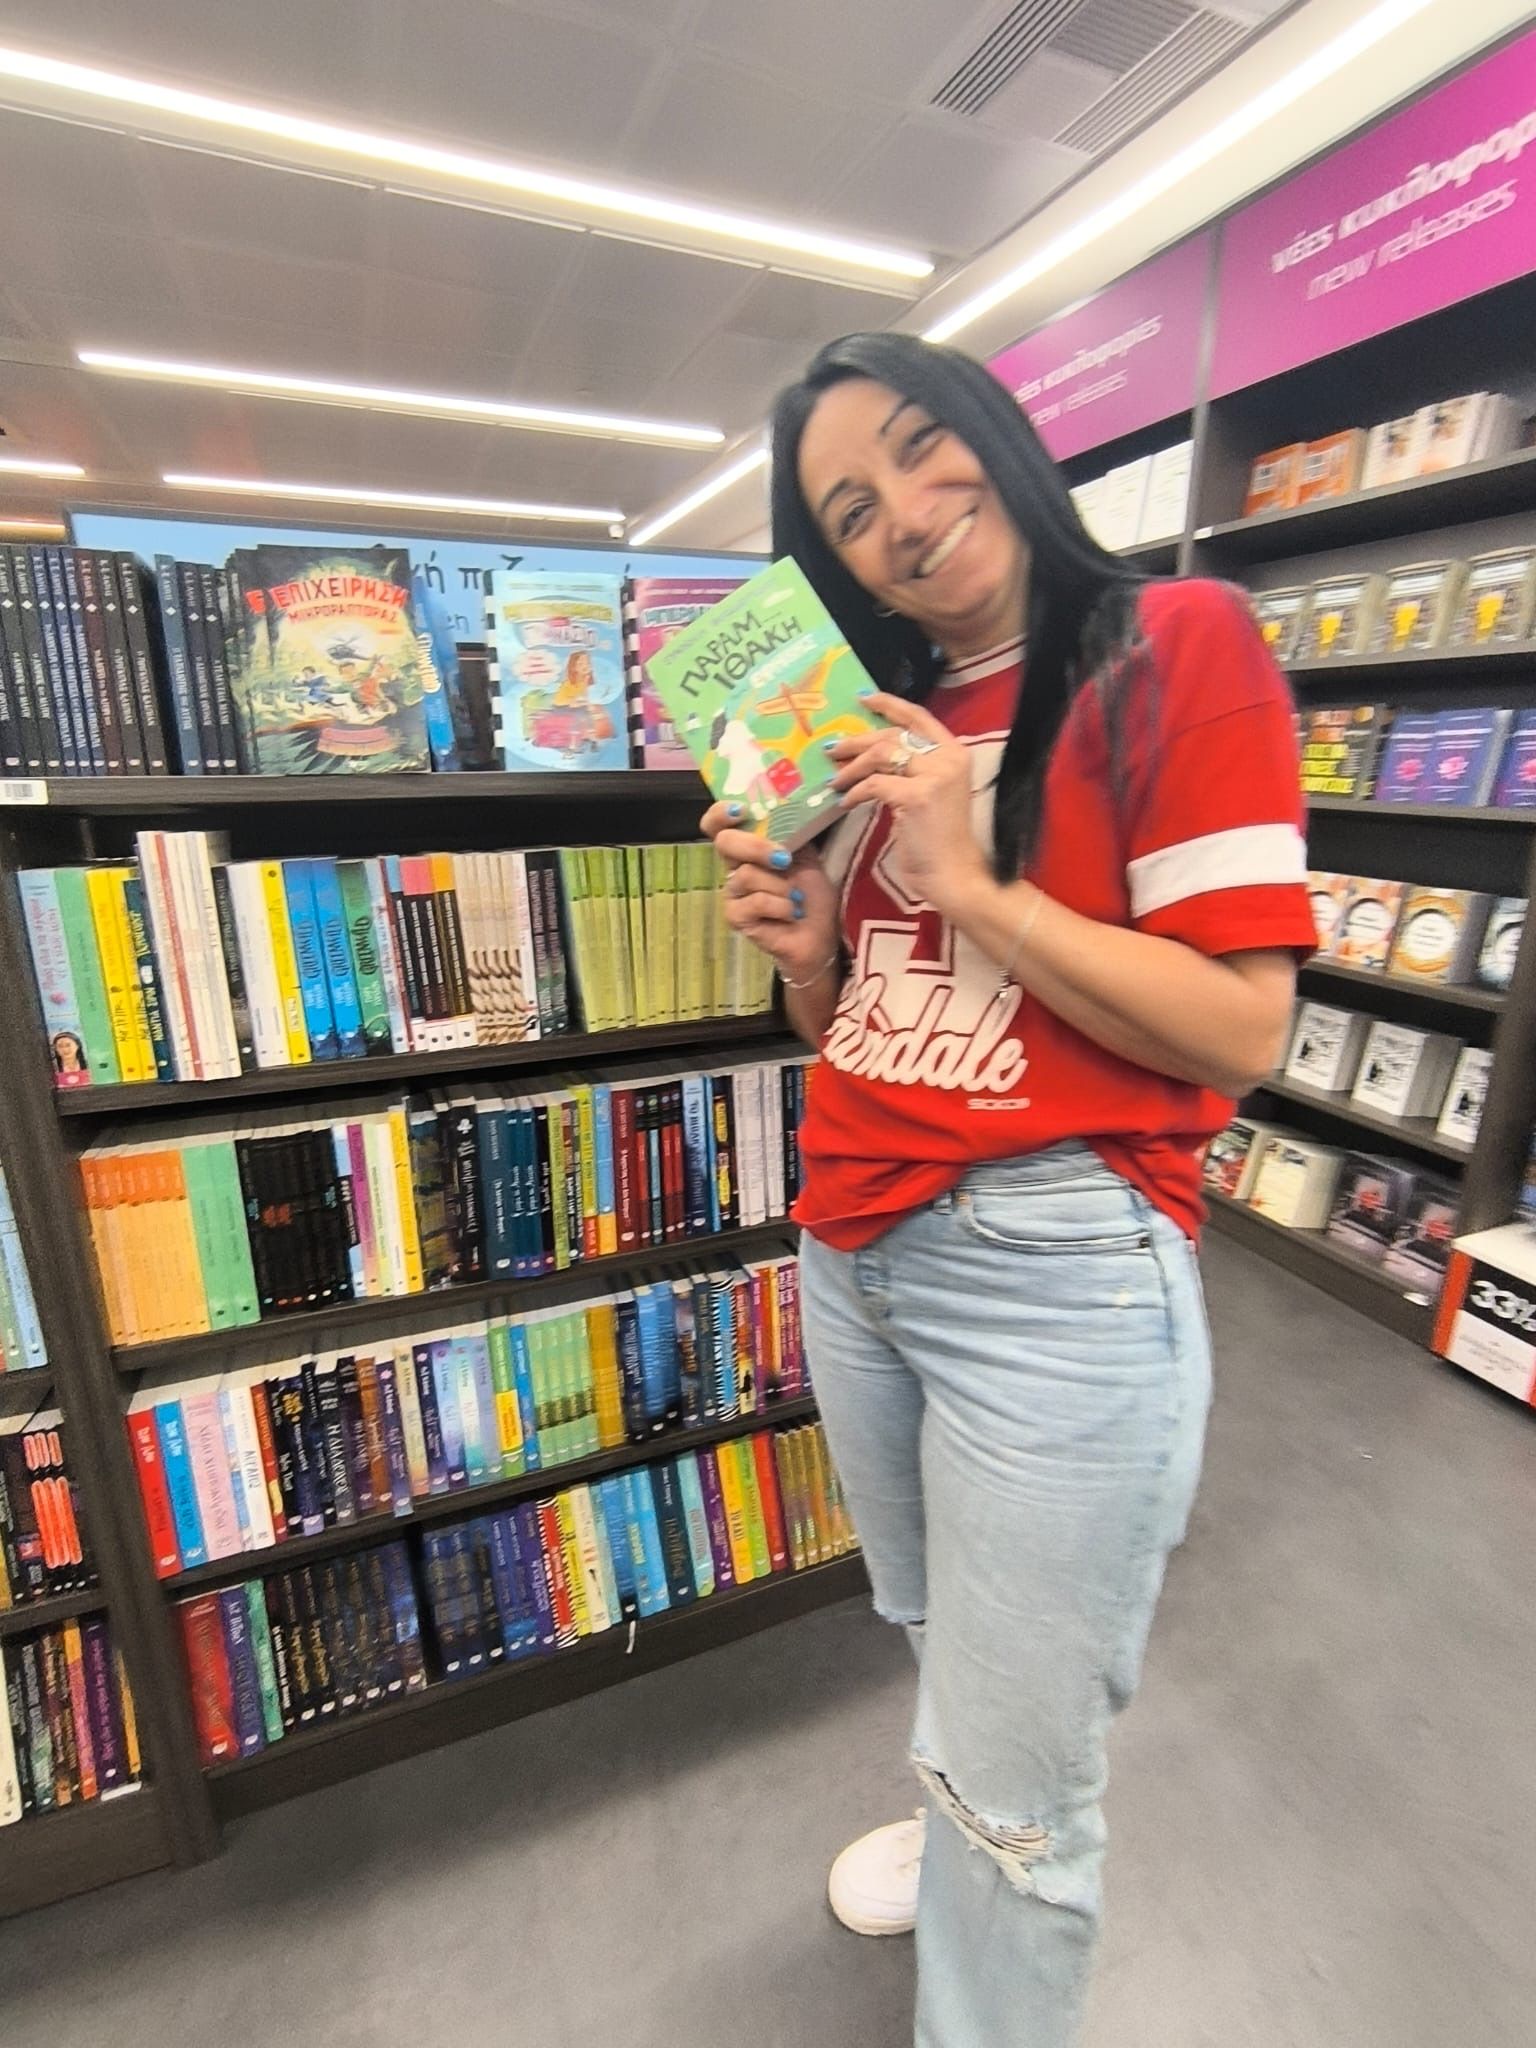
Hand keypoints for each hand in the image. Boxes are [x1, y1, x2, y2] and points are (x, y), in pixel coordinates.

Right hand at [701, 800, 841, 981]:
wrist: (819, 933)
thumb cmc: (811, 894)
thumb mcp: (806, 855)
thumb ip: (791, 832)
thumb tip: (785, 803)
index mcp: (748, 848)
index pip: (718, 825)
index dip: (720, 813)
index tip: (740, 810)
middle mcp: (734, 867)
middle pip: (725, 843)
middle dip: (757, 847)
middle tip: (784, 859)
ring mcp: (733, 893)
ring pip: (747, 875)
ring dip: (782, 887)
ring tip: (796, 898)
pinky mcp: (736, 917)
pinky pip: (755, 902)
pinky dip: (782, 906)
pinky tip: (791, 913)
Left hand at [829, 692, 988, 916]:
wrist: (954, 874)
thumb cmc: (939, 840)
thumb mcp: (928, 794)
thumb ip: (911, 770)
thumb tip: (870, 754)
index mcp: (954, 753)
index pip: (919, 716)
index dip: (889, 704)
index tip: (862, 698)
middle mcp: (948, 758)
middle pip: (894, 735)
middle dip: (858, 740)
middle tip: (832, 748)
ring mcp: (935, 775)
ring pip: (882, 754)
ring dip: (851, 766)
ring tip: (834, 779)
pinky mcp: (918, 796)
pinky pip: (874, 784)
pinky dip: (855, 793)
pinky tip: (844, 802)